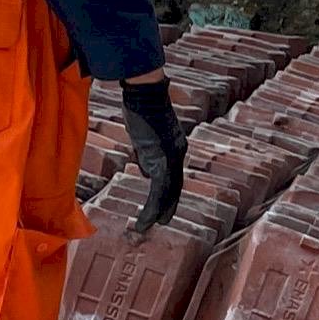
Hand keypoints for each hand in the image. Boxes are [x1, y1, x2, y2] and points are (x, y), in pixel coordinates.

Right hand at [119, 75, 186, 232]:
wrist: (145, 94)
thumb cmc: (141, 106)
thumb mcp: (144, 134)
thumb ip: (147, 152)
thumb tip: (145, 170)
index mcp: (175, 146)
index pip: (173, 174)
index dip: (168, 191)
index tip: (162, 204)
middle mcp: (178, 153)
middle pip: (175, 186)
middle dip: (168, 205)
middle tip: (162, 221)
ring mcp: (172, 157)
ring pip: (168, 193)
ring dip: (158, 211)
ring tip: (149, 225)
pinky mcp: (163, 160)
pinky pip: (159, 191)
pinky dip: (153, 208)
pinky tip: (147, 219)